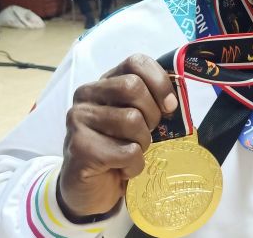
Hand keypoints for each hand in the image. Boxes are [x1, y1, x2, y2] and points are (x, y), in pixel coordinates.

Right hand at [58, 54, 177, 220]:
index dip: (160, 82)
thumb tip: (174, 101)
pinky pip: (127, 151)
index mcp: (104, 82)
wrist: (92, 190)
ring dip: (143, 143)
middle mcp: (86, 95)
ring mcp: (78, 119)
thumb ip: (151, 102)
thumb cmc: (119, 149)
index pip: (136, 63)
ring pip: (131, 119)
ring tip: (132, 152)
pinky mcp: (79, 146)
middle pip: (133, 87)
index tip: (170, 106)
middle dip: (152, 114)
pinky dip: (134, 165)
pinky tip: (123, 169)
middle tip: (149, 134)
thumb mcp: (137, 119)